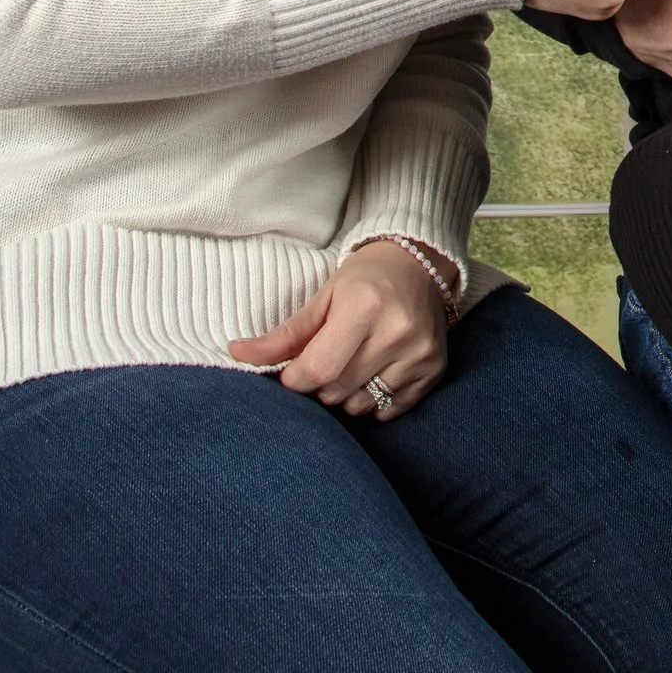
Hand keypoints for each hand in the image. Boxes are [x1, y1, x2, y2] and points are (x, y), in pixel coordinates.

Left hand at [229, 238, 450, 419]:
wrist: (420, 263)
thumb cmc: (365, 278)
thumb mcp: (323, 298)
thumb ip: (284, 335)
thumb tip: (236, 354)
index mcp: (364, 307)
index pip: (318, 369)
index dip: (295, 378)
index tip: (293, 371)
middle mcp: (397, 331)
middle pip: (337, 390)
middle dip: (320, 384)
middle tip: (327, 358)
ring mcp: (420, 353)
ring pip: (362, 405)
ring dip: (346, 395)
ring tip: (353, 362)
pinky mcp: (434, 369)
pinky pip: (389, 409)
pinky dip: (375, 400)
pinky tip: (376, 371)